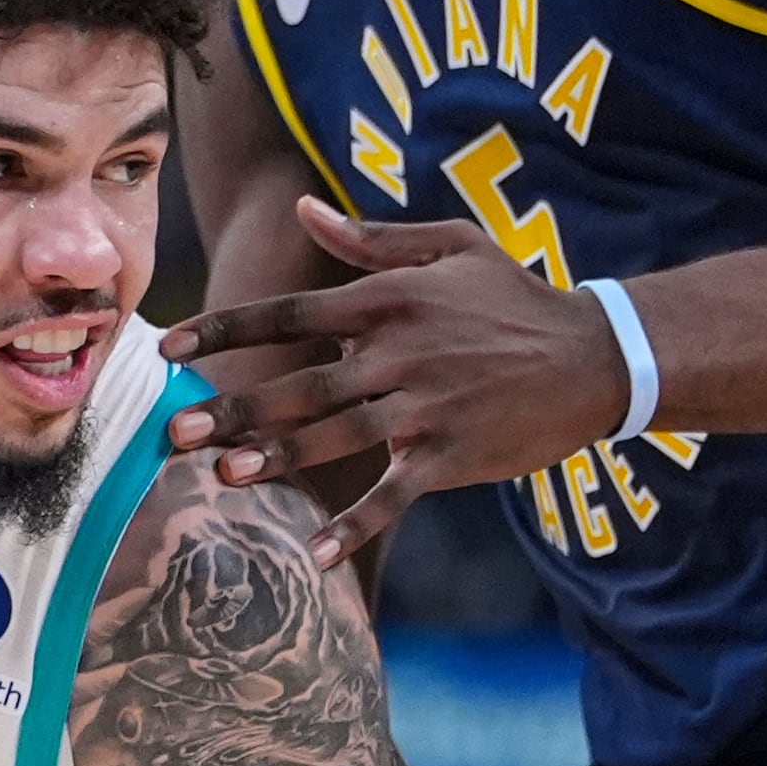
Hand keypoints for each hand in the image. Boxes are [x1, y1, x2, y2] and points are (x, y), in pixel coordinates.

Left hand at [159, 197, 631, 564]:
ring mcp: (427, 408)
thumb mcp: (451, 246)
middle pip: (302, 384)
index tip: (170, 351)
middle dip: (235, 408)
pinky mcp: (454, 457)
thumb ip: (370, 237)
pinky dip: (357, 526)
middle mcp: (400, 353)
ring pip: (338, 438)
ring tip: (222, 476)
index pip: (291, 315)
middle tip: (174, 430)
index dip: (226, 331)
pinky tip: (316, 555)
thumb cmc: (515, 295)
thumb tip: (301, 210)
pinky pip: (395, 496)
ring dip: (277, 459)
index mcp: (390, 298)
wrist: (596, 355)